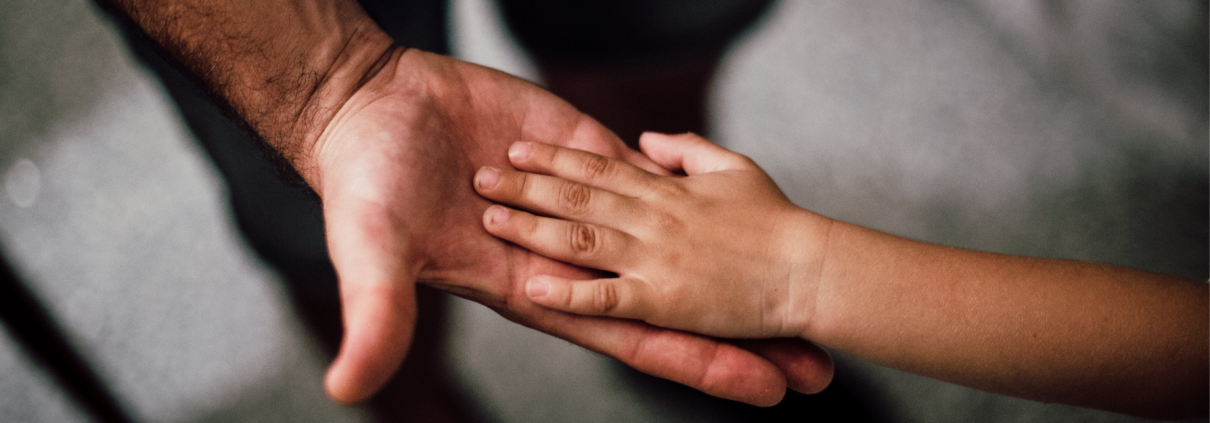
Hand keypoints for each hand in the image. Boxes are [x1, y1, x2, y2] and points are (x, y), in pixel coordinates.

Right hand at [310, 50, 832, 404]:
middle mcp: (572, 256)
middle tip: (813, 368)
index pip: (636, 336)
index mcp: (537, 289)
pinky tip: (745, 205)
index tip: (763, 390)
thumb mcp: (372, 255)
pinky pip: (650, 174)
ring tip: (798, 288)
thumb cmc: (365, 188)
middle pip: (674, 302)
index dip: (699, 364)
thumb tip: (348, 389)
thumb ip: (375, 317)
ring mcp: (583, 203)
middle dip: (738, 336)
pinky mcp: (582, 149)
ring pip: (675, 240)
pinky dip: (694, 187)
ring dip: (733, 265)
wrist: (369, 108)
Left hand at [473, 133, 834, 338]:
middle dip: (525, 186)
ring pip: (580, 239)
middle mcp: (653, 220)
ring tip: (490, 219)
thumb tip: (647, 140)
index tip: (519, 148)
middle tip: (481, 177)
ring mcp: (654, 260)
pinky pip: (606, 297)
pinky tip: (533, 287)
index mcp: (667, 190)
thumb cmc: (778, 221)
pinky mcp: (663, 301)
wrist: (809, 269)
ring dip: (531, 227)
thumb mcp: (734, 167)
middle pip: (577, 197)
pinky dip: (569, 293)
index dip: (555, 158)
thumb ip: (687, 150)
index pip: (599, 168)